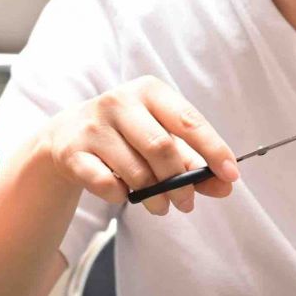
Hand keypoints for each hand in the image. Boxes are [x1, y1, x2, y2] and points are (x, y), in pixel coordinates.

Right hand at [36, 76, 238, 215]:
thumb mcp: (159, 137)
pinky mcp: (72, 151)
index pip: (188, 120)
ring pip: (136, 171)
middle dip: (180, 183)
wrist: (65, 135)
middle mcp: (118, 101)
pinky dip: (121, 196)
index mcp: (148, 91)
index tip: (230, 175)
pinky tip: (123, 192)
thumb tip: (225, 185)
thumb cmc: (125, 135)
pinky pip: (107, 184)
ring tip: (160, 205)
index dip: (213, 149)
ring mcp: (93, 125)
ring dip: (155, 197)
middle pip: (161, 147)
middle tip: (187, 203)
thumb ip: (193, 161)